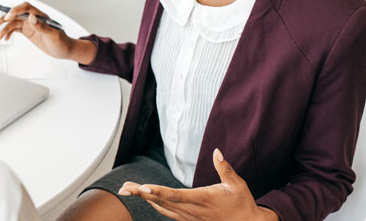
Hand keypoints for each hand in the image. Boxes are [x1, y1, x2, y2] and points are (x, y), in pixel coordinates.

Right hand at [0, 2, 74, 58]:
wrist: (64, 50)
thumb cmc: (62, 42)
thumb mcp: (54, 35)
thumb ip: (42, 26)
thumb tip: (31, 17)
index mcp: (41, 16)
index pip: (26, 8)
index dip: (16, 10)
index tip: (8, 17)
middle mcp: (34, 19)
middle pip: (16, 14)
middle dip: (5, 18)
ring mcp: (30, 25)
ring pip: (14, 23)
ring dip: (5, 29)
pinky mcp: (28, 31)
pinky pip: (16, 29)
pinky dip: (9, 33)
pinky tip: (5, 38)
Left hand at [117, 149, 278, 220]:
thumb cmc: (242, 204)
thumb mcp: (236, 184)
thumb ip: (224, 168)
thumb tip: (216, 152)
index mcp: (202, 199)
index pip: (175, 195)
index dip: (157, 192)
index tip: (142, 188)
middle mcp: (192, 210)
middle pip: (162, 201)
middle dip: (141, 194)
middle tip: (124, 188)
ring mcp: (189, 217)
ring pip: (161, 207)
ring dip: (144, 199)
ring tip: (127, 190)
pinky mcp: (188, 220)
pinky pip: (167, 212)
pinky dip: (154, 204)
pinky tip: (145, 197)